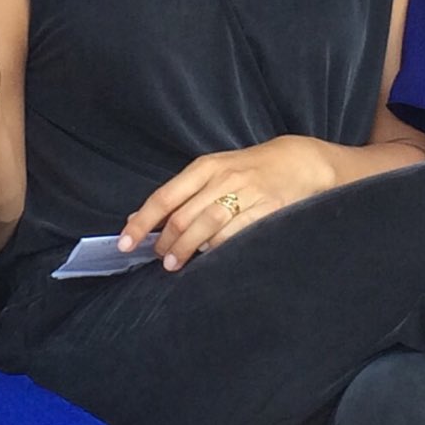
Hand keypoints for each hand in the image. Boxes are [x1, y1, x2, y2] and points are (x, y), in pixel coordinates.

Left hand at [123, 137, 336, 268]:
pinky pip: (235, 234)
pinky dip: (217, 248)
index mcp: (205, 167)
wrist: (298, 161)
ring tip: (174, 264)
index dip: (142, 222)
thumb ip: (180, 195)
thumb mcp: (213, 172)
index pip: (164, 197)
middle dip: (165, 242)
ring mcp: (246, 194)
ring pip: (206, 227)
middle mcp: (223, 178)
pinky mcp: (267, 210)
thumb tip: (138, 220)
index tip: (126, 243)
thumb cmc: (249, 170)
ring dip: (186, 249)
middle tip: (159, 258)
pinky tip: (209, 256)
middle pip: (182, 216)